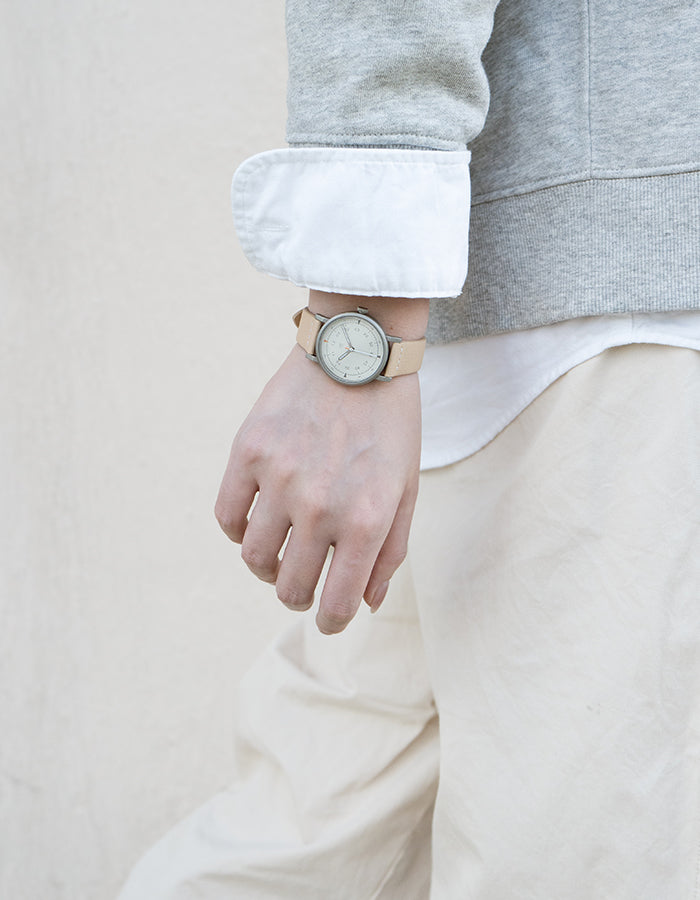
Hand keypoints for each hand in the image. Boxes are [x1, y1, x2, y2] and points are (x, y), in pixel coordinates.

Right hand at [214, 323, 422, 634]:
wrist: (359, 352)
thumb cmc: (390, 426)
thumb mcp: (407, 490)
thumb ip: (389, 553)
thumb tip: (366, 604)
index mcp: (366, 520)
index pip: (337, 604)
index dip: (332, 622)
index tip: (328, 618)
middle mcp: (320, 506)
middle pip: (290, 588)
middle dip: (298, 596)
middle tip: (302, 583)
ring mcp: (279, 478)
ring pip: (253, 557)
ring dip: (266, 567)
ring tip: (279, 553)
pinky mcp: (248, 451)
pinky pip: (226, 516)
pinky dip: (237, 530)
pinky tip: (256, 520)